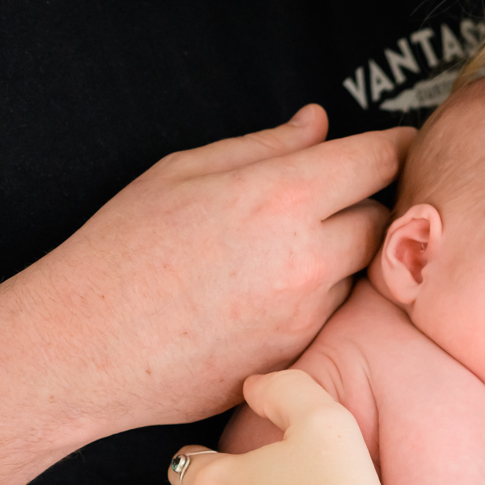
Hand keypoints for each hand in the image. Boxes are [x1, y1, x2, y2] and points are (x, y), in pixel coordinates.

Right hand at [9, 106, 407, 441]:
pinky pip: (328, 319)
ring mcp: (306, 317)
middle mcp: (307, 259)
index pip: (377, 160)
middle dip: (371, 205)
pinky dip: (314, 302)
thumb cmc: (119, 251)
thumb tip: (319, 125)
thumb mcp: (182, 174)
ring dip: (342, 259)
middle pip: (383, 222)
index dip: (397, 146)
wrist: (83, 350)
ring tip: (286, 252)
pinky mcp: (296, 358)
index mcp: (280, 196)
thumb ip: (263, 147)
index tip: (402, 143)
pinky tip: (264, 296)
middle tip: (345, 197)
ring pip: (358, 276)